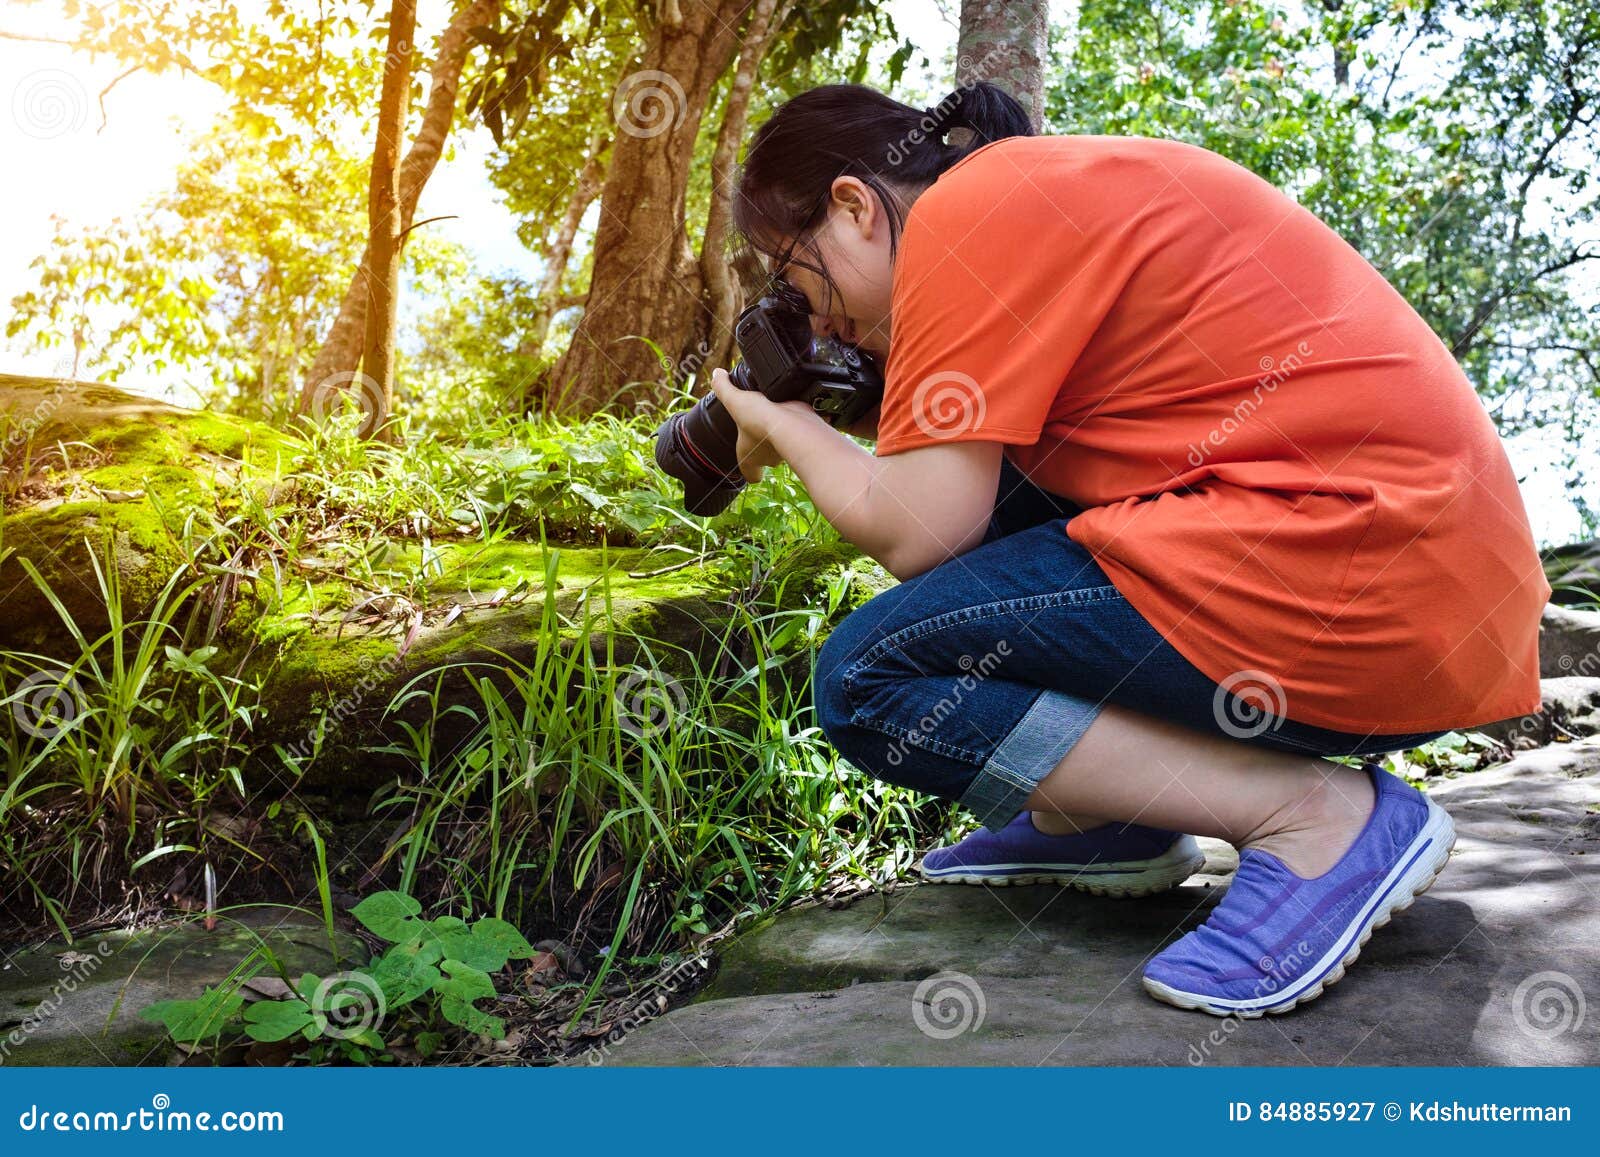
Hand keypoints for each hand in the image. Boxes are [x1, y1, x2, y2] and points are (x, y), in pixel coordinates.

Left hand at [709, 368, 796, 482]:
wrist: (793, 422)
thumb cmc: (761, 420)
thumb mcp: (734, 400)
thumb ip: (722, 387)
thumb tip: (717, 374)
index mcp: (749, 456)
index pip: (751, 474)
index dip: (751, 470)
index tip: (753, 463)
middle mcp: (770, 457)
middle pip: (768, 456)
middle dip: (765, 440)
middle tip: (763, 423)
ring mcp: (788, 448)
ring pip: (785, 443)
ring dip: (782, 430)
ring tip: (777, 412)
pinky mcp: (802, 435)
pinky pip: (800, 430)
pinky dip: (797, 420)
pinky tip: (792, 407)